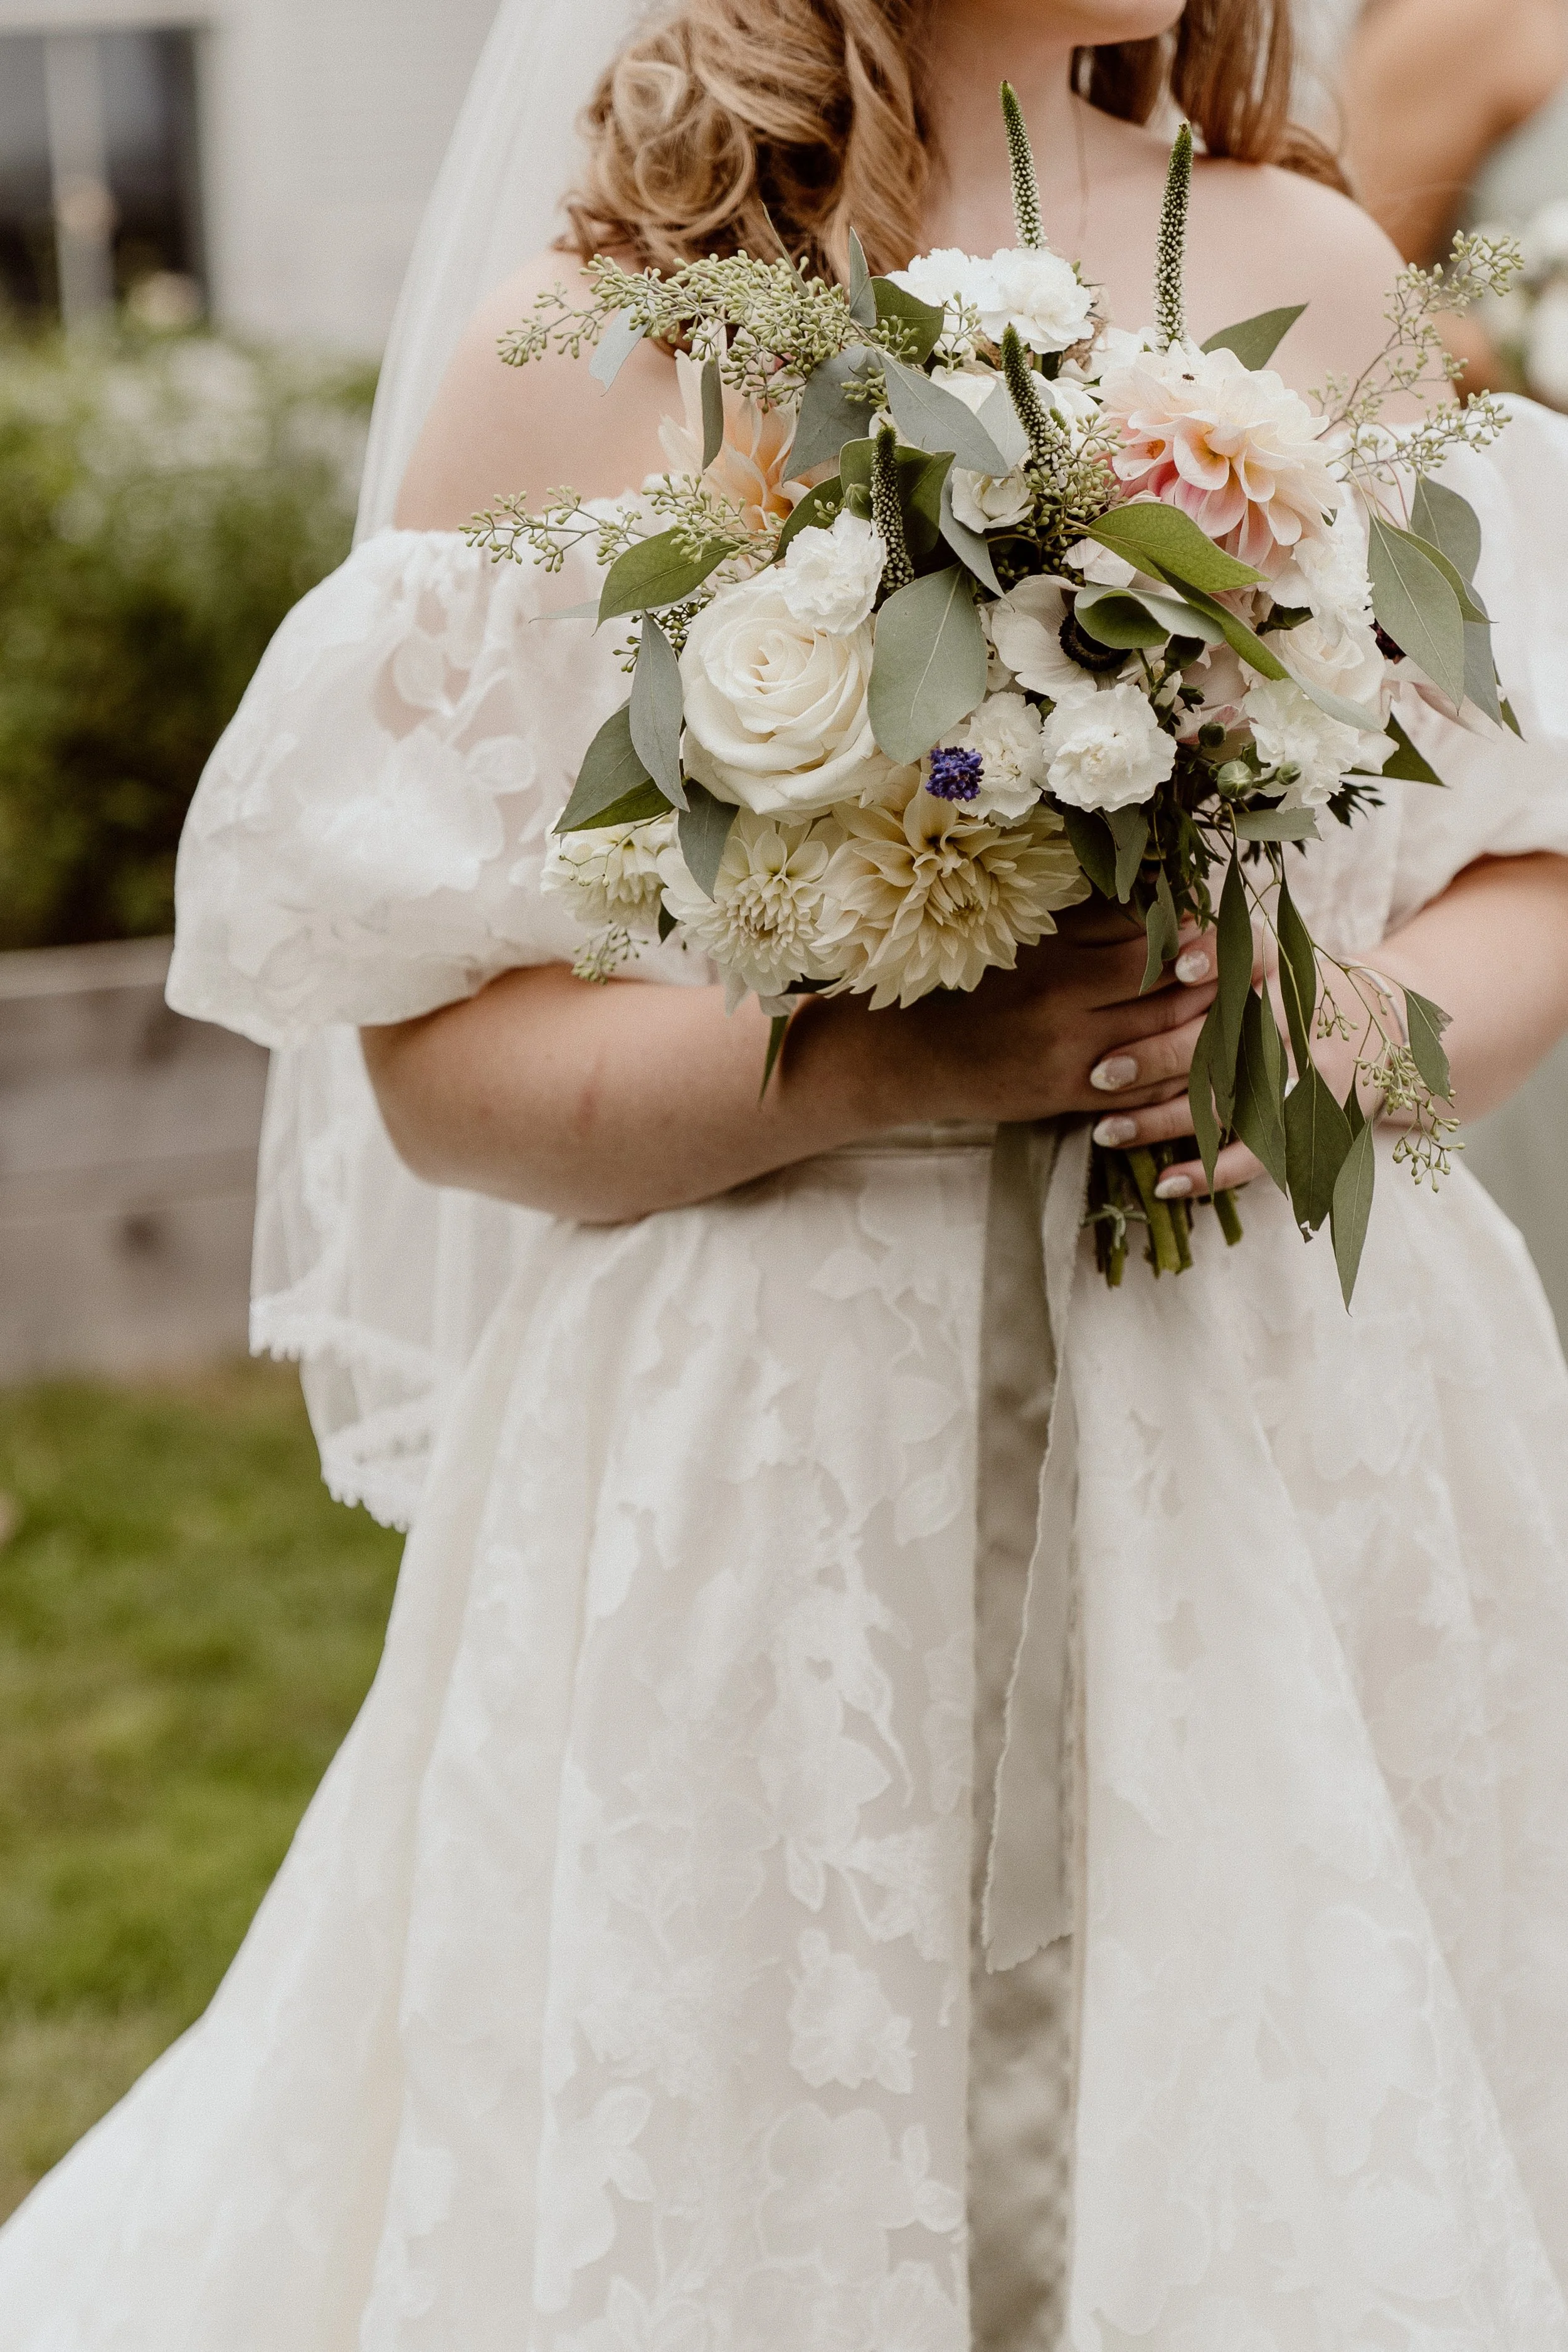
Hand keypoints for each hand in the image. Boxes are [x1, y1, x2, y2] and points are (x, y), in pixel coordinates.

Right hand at [832, 900, 1223, 1129]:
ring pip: (1162, 1042)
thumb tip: (1155, 892)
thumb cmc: (967, 982)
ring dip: (1211, 1027)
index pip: (1142, 938)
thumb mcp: (1019, 936)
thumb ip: (1082, 918)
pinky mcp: (1063, 1098)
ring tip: (1245, 1008)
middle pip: (1164, 987)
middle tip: (1262, 959)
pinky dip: (1178, 1082)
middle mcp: (1062, 1004)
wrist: (908, 1053)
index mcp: (1052, 954)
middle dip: (1218, 975)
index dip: (1192, 930)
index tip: (1223, 919)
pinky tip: (1208, 1066)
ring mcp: (1066, 1057)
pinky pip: (1139, 1094)